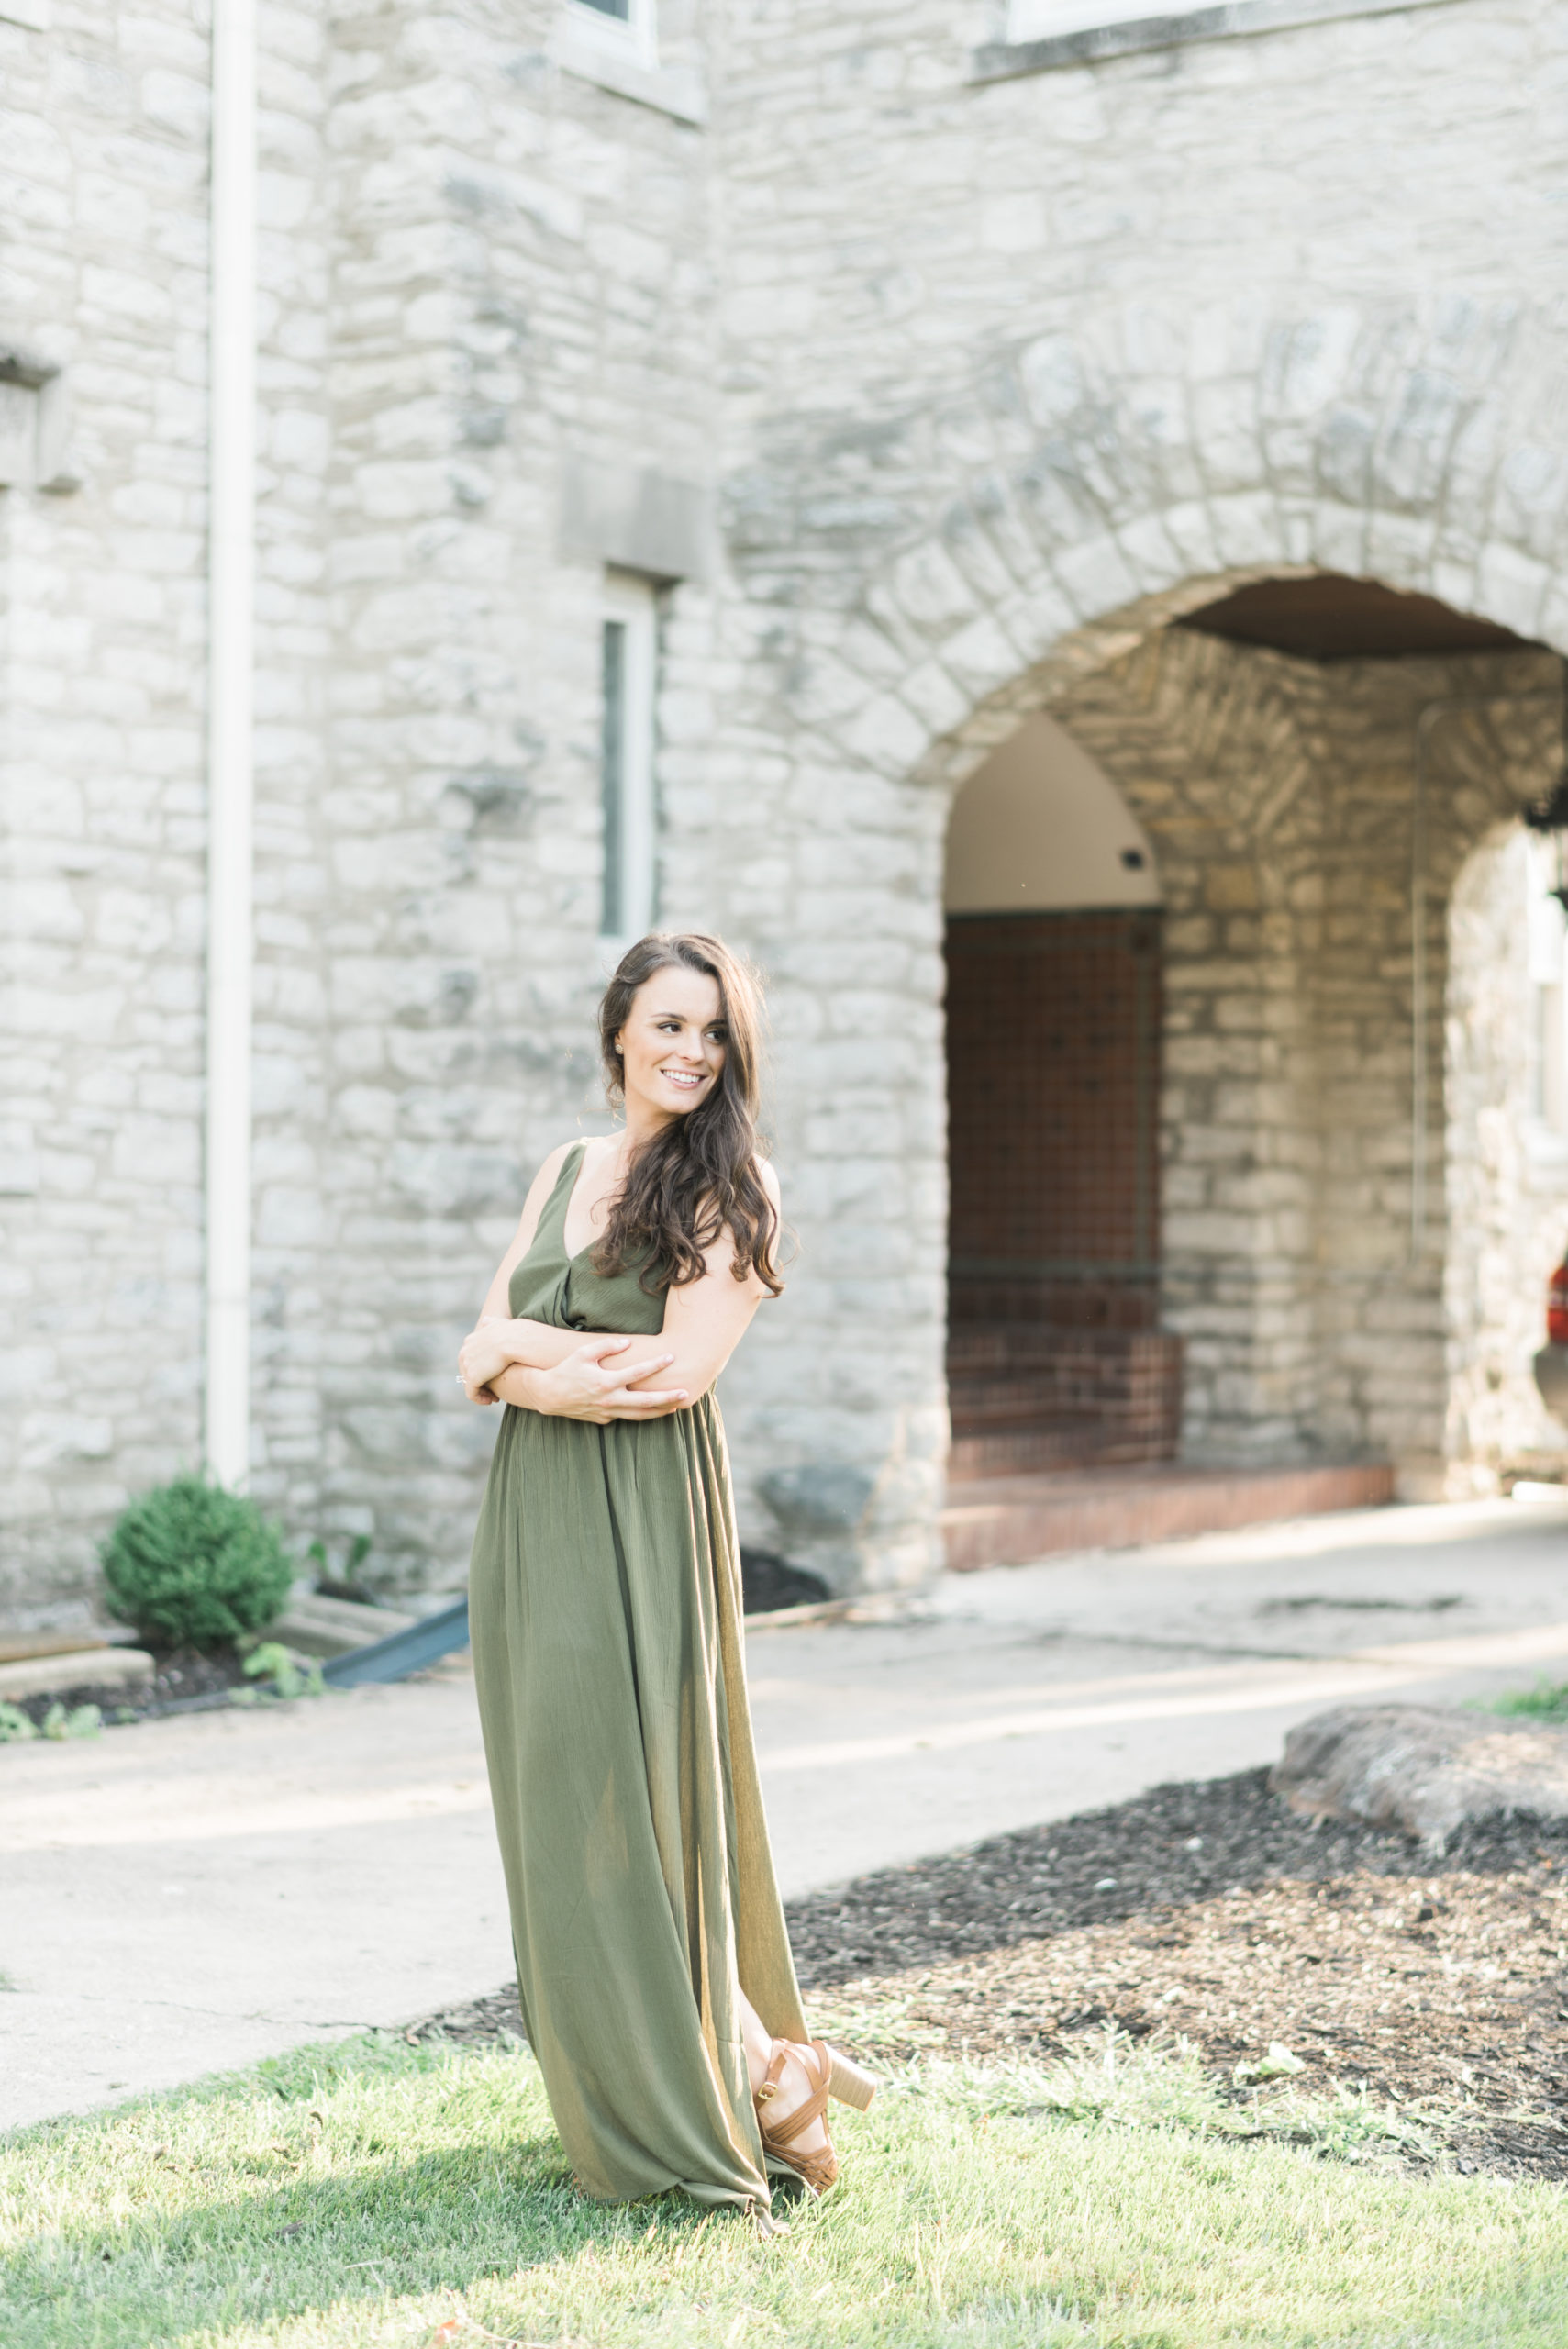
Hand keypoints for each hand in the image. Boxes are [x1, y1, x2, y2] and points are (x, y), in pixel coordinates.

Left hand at [459, 1317, 520, 1403]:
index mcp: (469, 1341)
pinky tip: (493, 1400)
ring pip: (470, 1385)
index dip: (482, 1369)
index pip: (470, 1359)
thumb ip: (491, 1323)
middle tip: (494, 1391)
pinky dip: (480, 1399)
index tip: (495, 1375)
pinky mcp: (472, 1378)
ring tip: (494, 1397)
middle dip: (480, 1382)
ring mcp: (466, 1365)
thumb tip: (485, 1320)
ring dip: (481, 1392)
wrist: (514, 1340)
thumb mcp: (499, 1324)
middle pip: (467, 1373)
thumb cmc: (513, 1332)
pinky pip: (472, 1393)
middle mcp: (464, 1353)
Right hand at [538, 1335, 687, 1423]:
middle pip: (645, 1402)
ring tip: (676, 1406)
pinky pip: (626, 1417)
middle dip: (667, 1398)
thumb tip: (629, 1342)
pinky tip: (653, 1410)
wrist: (549, 1396)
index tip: (671, 1357)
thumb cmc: (566, 1370)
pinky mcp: (603, 1420)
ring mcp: (607, 1413)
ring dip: (659, 1411)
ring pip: (639, 1415)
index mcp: (606, 1382)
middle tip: (685, 1393)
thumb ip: (607, 1346)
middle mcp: (609, 1400)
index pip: (637, 1373)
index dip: (656, 1365)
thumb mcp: (583, 1353)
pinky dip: (641, 1414)